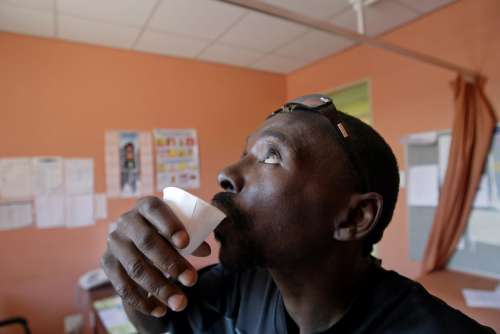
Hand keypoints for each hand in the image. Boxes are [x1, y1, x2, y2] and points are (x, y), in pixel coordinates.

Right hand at [101, 196, 210, 317]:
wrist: (137, 242)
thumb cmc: (166, 233)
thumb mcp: (179, 231)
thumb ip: (193, 238)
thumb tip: (205, 251)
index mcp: (146, 206)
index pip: (155, 209)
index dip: (170, 224)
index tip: (185, 242)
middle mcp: (126, 221)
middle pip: (147, 241)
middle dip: (171, 262)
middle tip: (192, 280)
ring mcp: (114, 243)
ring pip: (136, 267)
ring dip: (160, 287)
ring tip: (180, 302)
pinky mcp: (107, 263)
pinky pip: (122, 286)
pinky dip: (142, 301)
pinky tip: (160, 310)